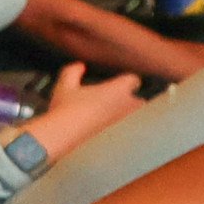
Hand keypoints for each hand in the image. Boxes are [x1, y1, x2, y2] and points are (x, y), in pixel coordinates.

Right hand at [27, 61, 143, 156]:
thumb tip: (80, 66)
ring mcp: (122, 124)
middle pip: (140, 101)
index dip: (128, 79)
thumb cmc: (67, 107)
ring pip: (133, 116)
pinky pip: (124, 129)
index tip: (120, 80)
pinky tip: (104, 126)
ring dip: (127, 113)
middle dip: (133, 98)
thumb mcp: (65, 84)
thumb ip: (74, 71)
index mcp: (118, 90)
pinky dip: (119, 126)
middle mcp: (126, 106)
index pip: (134, 80)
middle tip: (117, 97)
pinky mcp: (117, 138)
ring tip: (111, 112)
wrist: (63, 135)